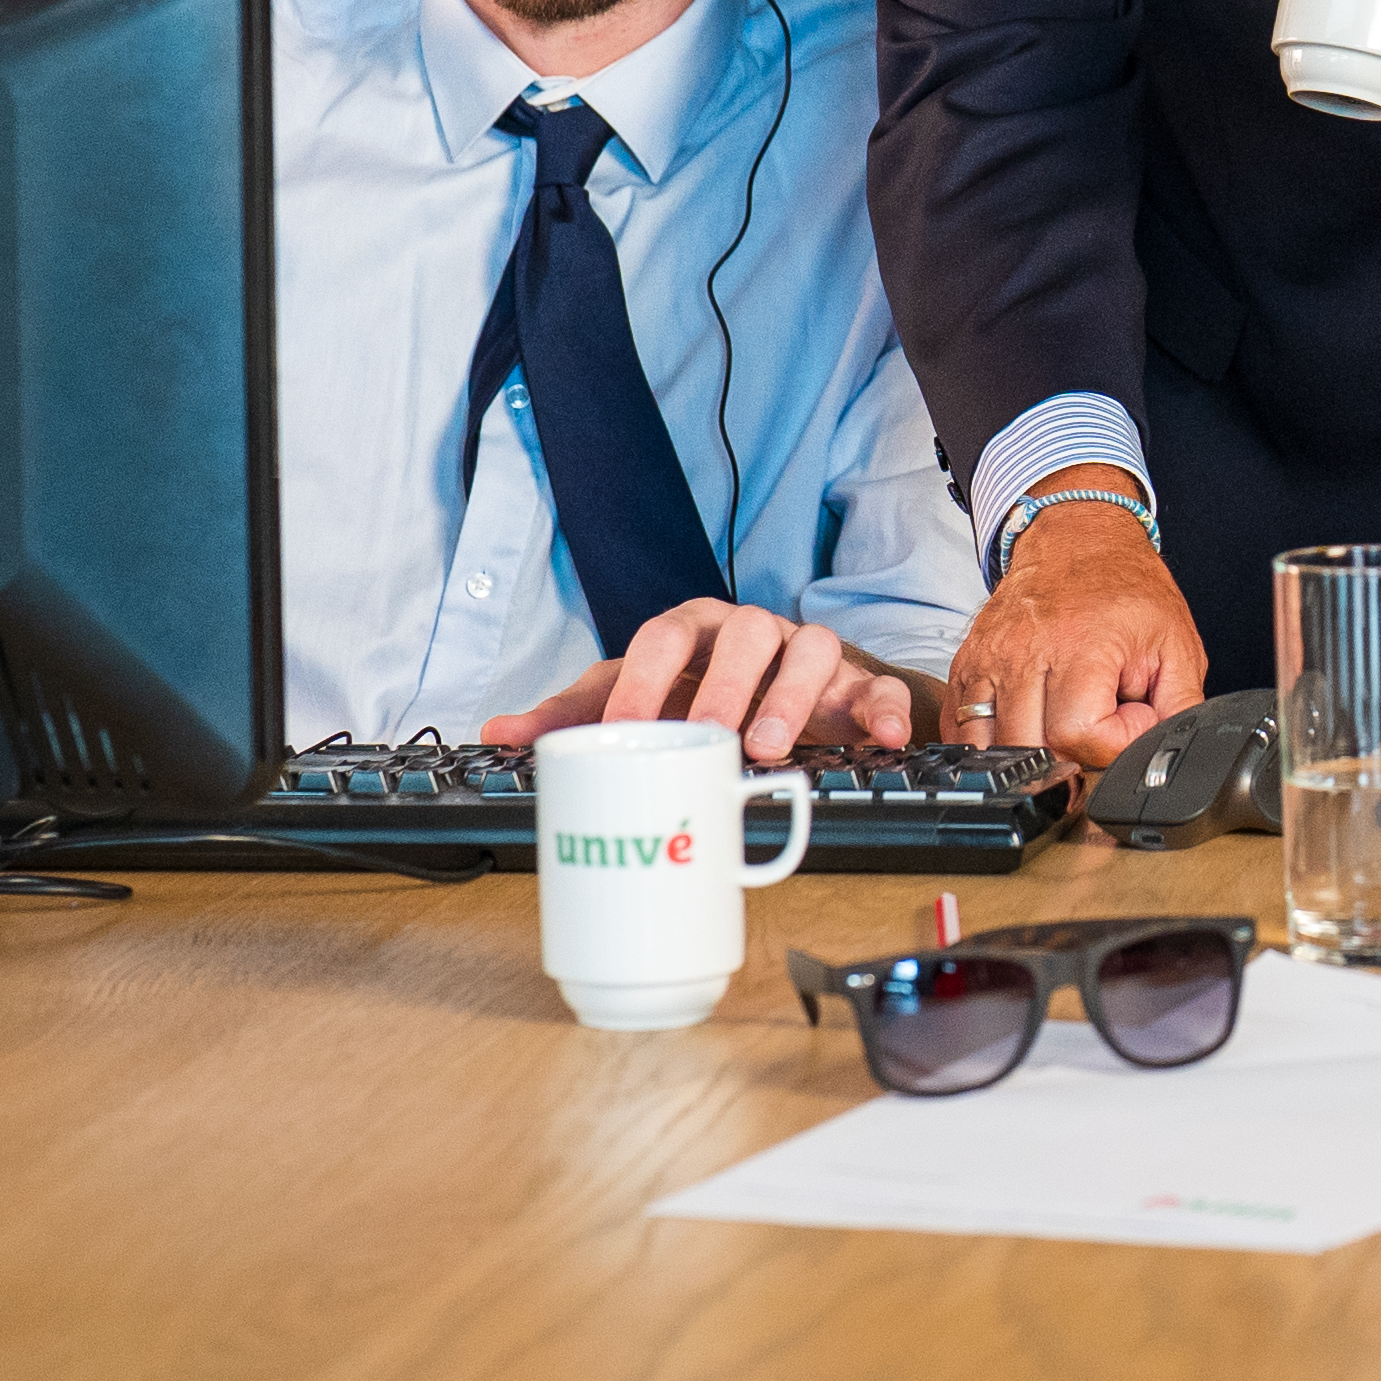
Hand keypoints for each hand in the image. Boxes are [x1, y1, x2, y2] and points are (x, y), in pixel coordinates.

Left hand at [487, 600, 922, 766]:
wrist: (794, 701)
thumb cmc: (705, 696)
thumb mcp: (641, 700)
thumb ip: (576, 714)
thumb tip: (497, 729)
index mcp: (694, 631)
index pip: (664, 636)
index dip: (644, 681)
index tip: (623, 730)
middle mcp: (752, 632)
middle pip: (743, 633)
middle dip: (727, 687)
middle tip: (711, 738)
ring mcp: (809, 653)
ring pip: (811, 648)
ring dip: (793, 698)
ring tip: (773, 749)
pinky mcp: (859, 683)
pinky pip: (877, 687)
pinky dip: (883, 709)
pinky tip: (879, 740)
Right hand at [950, 495, 1205, 758]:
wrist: (1077, 541)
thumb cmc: (1126, 590)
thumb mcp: (1178, 646)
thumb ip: (1178, 709)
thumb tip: (1163, 756)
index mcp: (1081, 647)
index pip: (1080, 736)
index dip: (1114, 741)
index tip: (1128, 715)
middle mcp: (1024, 654)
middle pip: (1034, 749)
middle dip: (1072, 753)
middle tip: (1097, 720)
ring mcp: (989, 660)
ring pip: (993, 747)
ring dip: (1030, 750)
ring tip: (1061, 721)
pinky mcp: (967, 664)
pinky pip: (962, 728)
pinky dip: (991, 740)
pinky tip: (1024, 722)